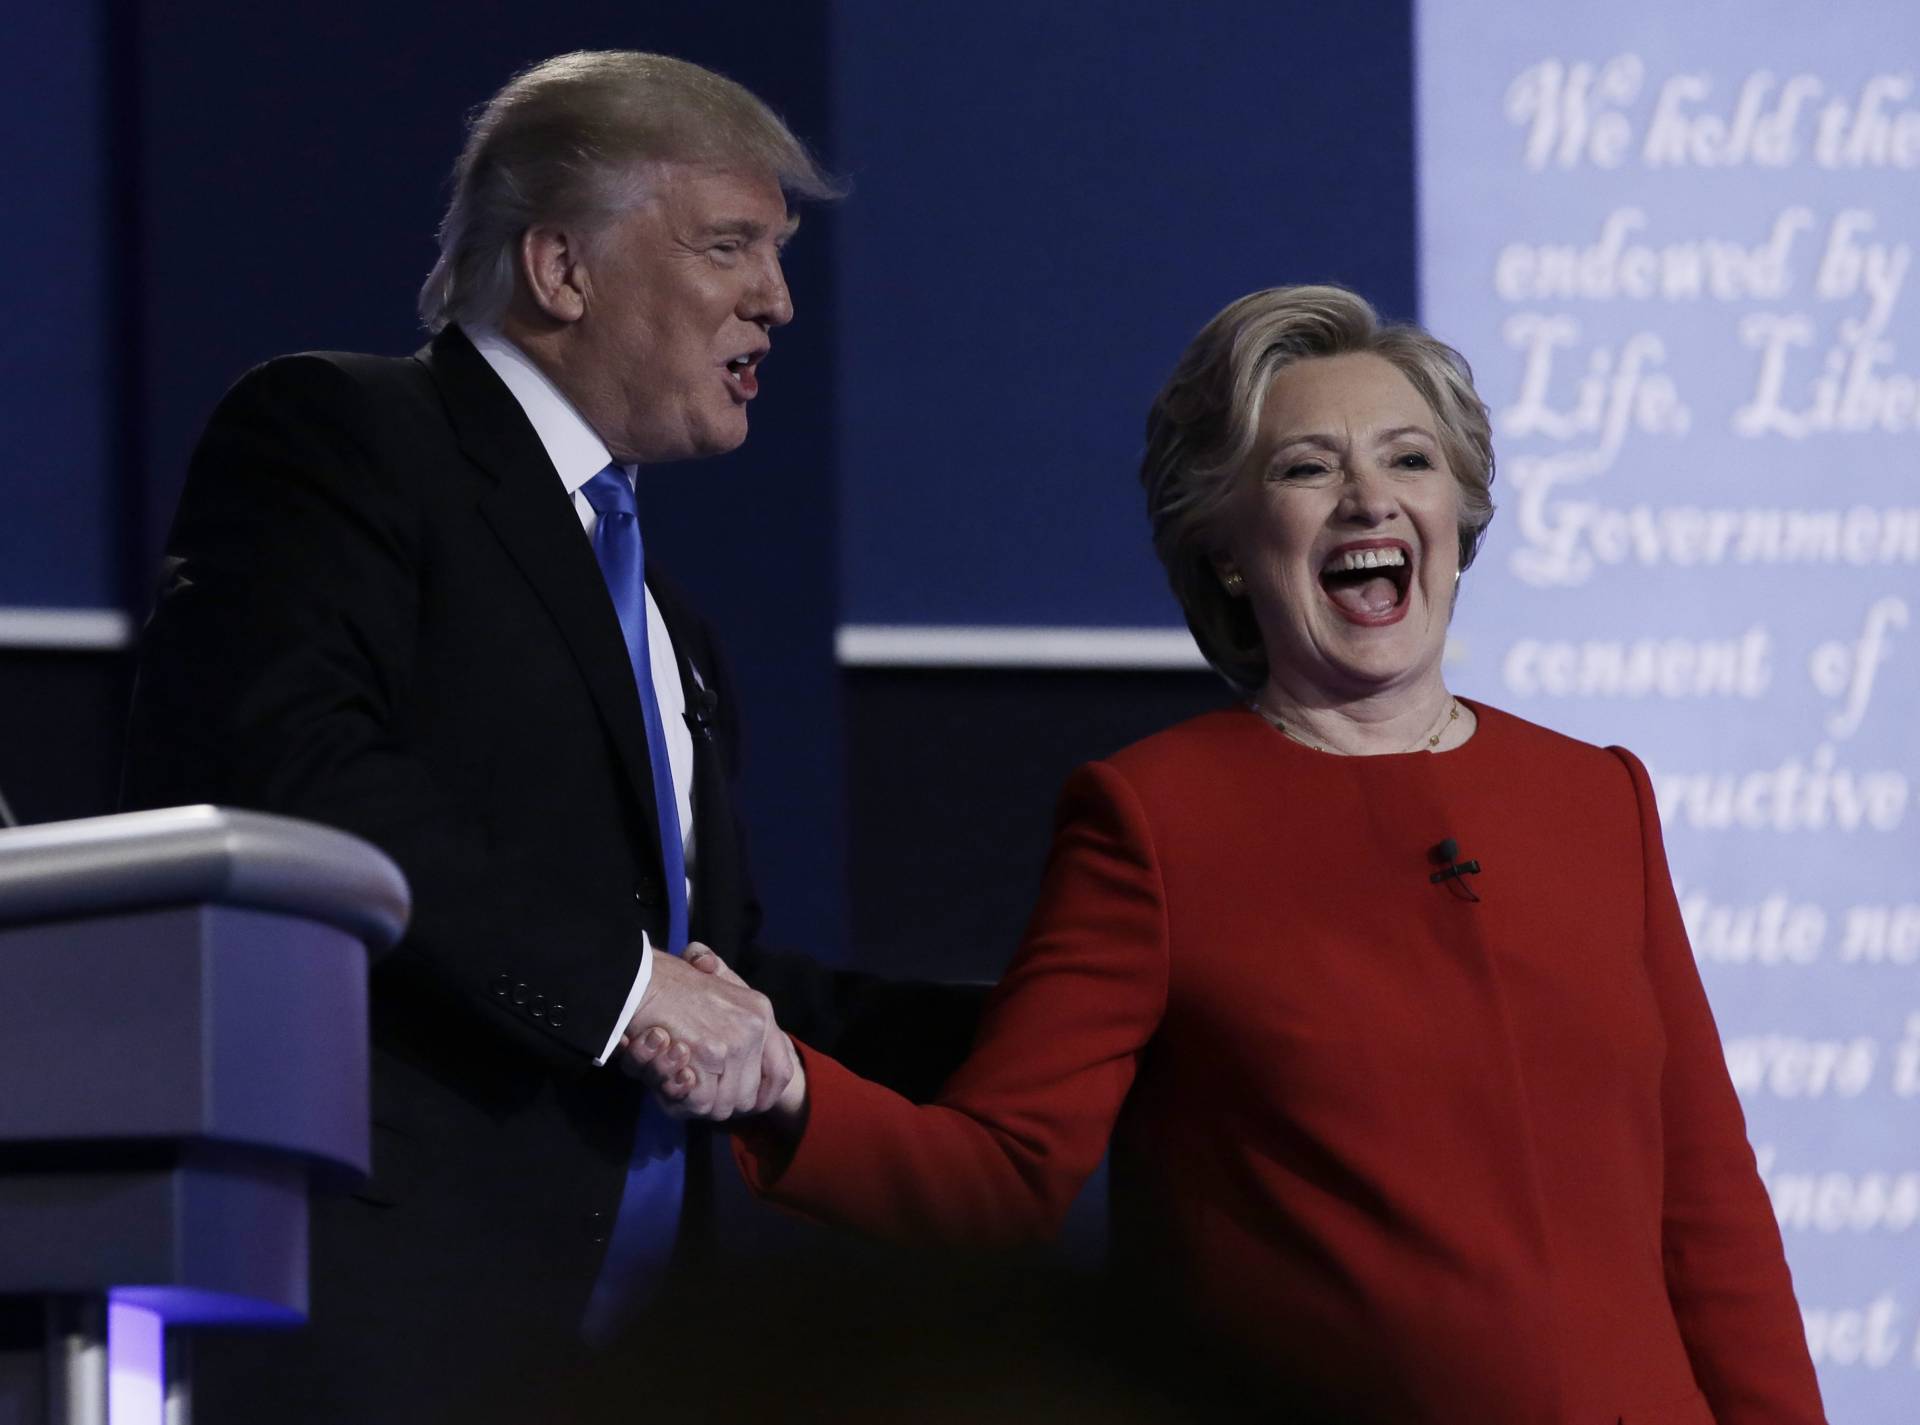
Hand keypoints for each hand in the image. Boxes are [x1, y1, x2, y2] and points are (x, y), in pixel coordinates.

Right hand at [618, 944, 790, 1119]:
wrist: (638, 974)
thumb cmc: (667, 980)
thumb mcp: (711, 984)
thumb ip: (730, 1012)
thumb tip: (737, 1041)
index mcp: (759, 1011)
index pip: (781, 1071)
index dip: (765, 1095)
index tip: (750, 1104)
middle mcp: (755, 1026)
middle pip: (747, 1097)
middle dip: (718, 1102)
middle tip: (689, 1089)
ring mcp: (736, 1040)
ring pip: (723, 1105)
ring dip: (694, 1103)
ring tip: (671, 1079)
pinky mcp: (711, 1052)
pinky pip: (701, 1102)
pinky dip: (678, 1099)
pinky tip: (663, 1080)